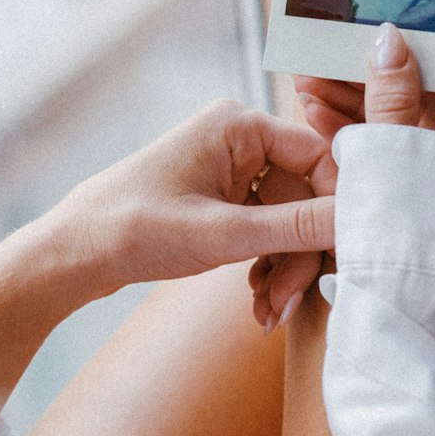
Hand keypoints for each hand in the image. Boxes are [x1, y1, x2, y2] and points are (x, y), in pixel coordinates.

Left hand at [55, 99, 335, 296]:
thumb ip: (296, 227)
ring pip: (286, 219)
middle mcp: (238, 138)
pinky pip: (264, 229)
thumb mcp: (224, 234)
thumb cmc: (136, 228)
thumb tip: (359, 219)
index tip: (347, 251)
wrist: (75, 253)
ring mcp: (229, 169)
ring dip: (283, 269)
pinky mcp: (221, 198)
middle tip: (287, 302)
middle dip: (299, 253)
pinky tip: (257, 300)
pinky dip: (266, 266)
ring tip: (267, 311)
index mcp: (238, 124)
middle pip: (303, 196)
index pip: (319, 155)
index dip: (336, 205)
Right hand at [250, 24, 434, 329]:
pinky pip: (398, 159)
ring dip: (360, 105)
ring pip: (410, 128)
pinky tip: (318, 121)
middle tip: (328, 56)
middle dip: (378, 76)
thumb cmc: (427, 257)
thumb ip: (393, 103)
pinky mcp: (430, 208)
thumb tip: (389, 38)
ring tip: (307, 89)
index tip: (389, 30)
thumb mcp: (403, 166)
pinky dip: (362, 139)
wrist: (431, 348)